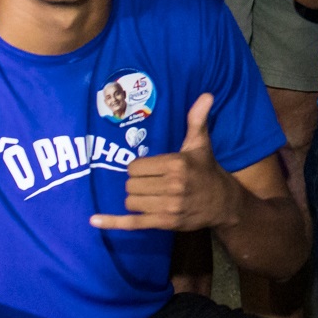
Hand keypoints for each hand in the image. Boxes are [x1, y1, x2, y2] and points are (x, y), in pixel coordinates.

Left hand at [89, 95, 240, 232]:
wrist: (223, 203)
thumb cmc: (207, 170)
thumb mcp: (201, 144)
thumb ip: (197, 120)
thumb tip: (206, 94)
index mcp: (176, 164)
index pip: (135, 167)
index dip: (139, 168)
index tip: (150, 169)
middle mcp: (172, 186)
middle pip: (131, 185)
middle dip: (137, 183)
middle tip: (151, 182)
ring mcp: (168, 206)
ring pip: (130, 202)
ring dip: (135, 199)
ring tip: (150, 195)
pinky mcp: (164, 223)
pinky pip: (132, 223)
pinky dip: (112, 222)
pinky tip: (94, 220)